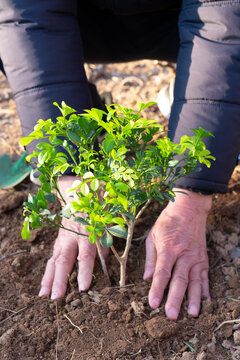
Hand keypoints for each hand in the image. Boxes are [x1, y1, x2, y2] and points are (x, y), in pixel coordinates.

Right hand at [38, 175, 107, 298]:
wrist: (76, 189)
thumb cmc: (94, 203)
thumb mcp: (104, 217)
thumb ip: (105, 237)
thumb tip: (104, 258)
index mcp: (85, 230)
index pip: (85, 254)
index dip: (85, 270)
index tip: (83, 287)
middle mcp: (70, 236)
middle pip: (64, 260)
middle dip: (60, 279)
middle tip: (57, 297)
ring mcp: (62, 238)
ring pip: (54, 260)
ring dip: (49, 278)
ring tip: (44, 295)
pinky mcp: (59, 240)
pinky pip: (52, 257)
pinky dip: (48, 271)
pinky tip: (44, 285)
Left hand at [144, 188, 211, 319]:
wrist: (189, 209)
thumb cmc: (167, 222)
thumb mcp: (153, 236)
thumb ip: (151, 258)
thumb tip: (147, 279)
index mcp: (169, 248)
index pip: (163, 272)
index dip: (157, 289)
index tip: (153, 304)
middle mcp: (184, 254)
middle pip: (179, 279)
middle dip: (175, 299)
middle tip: (171, 315)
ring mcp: (196, 257)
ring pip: (195, 281)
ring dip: (193, 298)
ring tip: (192, 314)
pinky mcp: (203, 258)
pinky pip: (205, 276)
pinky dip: (206, 289)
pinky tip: (206, 301)